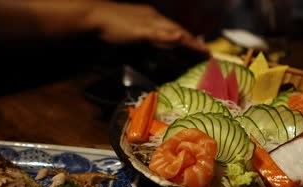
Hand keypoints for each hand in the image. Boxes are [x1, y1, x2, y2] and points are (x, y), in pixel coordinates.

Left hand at [86, 2, 207, 51]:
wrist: (94, 17)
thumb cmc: (117, 27)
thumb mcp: (140, 33)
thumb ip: (161, 36)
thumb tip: (181, 37)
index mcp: (158, 21)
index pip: (181, 34)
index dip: (194, 44)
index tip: (207, 53)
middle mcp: (154, 18)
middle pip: (177, 31)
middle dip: (190, 41)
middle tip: (202, 51)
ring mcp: (145, 19)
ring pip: (167, 29)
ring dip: (179, 38)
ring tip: (187, 45)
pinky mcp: (135, 24)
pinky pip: (157, 31)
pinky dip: (165, 37)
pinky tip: (162, 39)